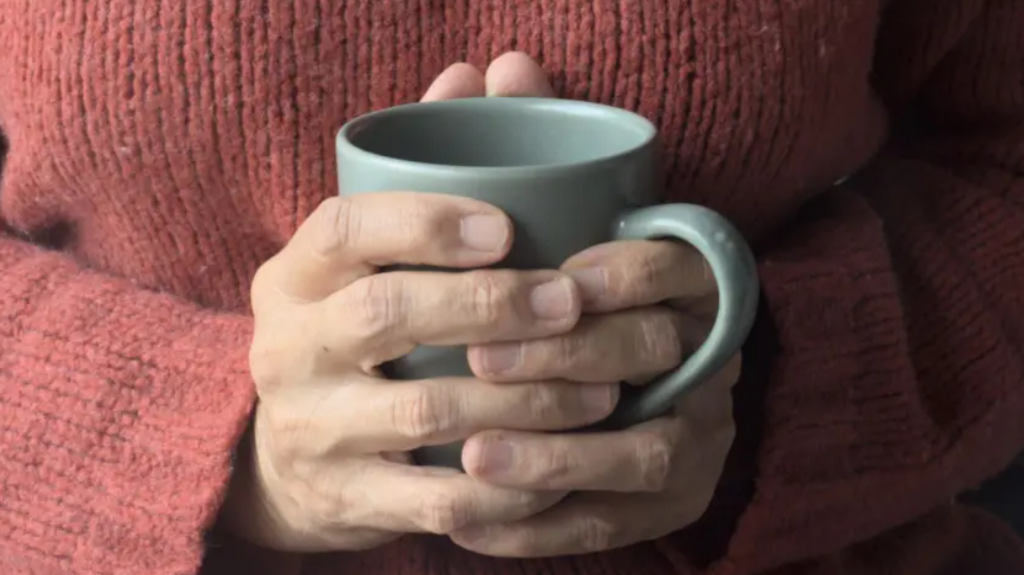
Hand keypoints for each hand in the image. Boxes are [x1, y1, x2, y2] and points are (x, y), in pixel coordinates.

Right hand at [220, 59, 617, 551]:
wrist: (287, 460)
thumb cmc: (350, 331)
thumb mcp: (363, 256)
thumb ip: (422, 165)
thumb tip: (482, 72)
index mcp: (294, 275)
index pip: (344, 230)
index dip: (425, 222)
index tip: (506, 227)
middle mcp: (288, 348)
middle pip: (385, 316)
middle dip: (492, 304)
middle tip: (573, 303)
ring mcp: (312, 429)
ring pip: (424, 414)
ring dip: (527, 399)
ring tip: (603, 390)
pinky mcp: (345, 500)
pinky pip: (435, 501)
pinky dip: (511, 486)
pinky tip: (565, 467)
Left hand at [451, 239, 740, 556]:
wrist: (640, 408)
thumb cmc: (584, 324)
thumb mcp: (584, 282)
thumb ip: (555, 273)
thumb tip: (484, 262)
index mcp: (697, 295)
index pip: (677, 269)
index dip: (622, 276)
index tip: (557, 281)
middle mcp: (712, 366)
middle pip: (656, 353)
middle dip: (566, 357)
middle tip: (483, 360)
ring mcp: (702, 442)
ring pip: (644, 455)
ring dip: (555, 458)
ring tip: (475, 456)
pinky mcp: (678, 505)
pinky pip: (609, 524)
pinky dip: (537, 529)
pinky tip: (470, 526)